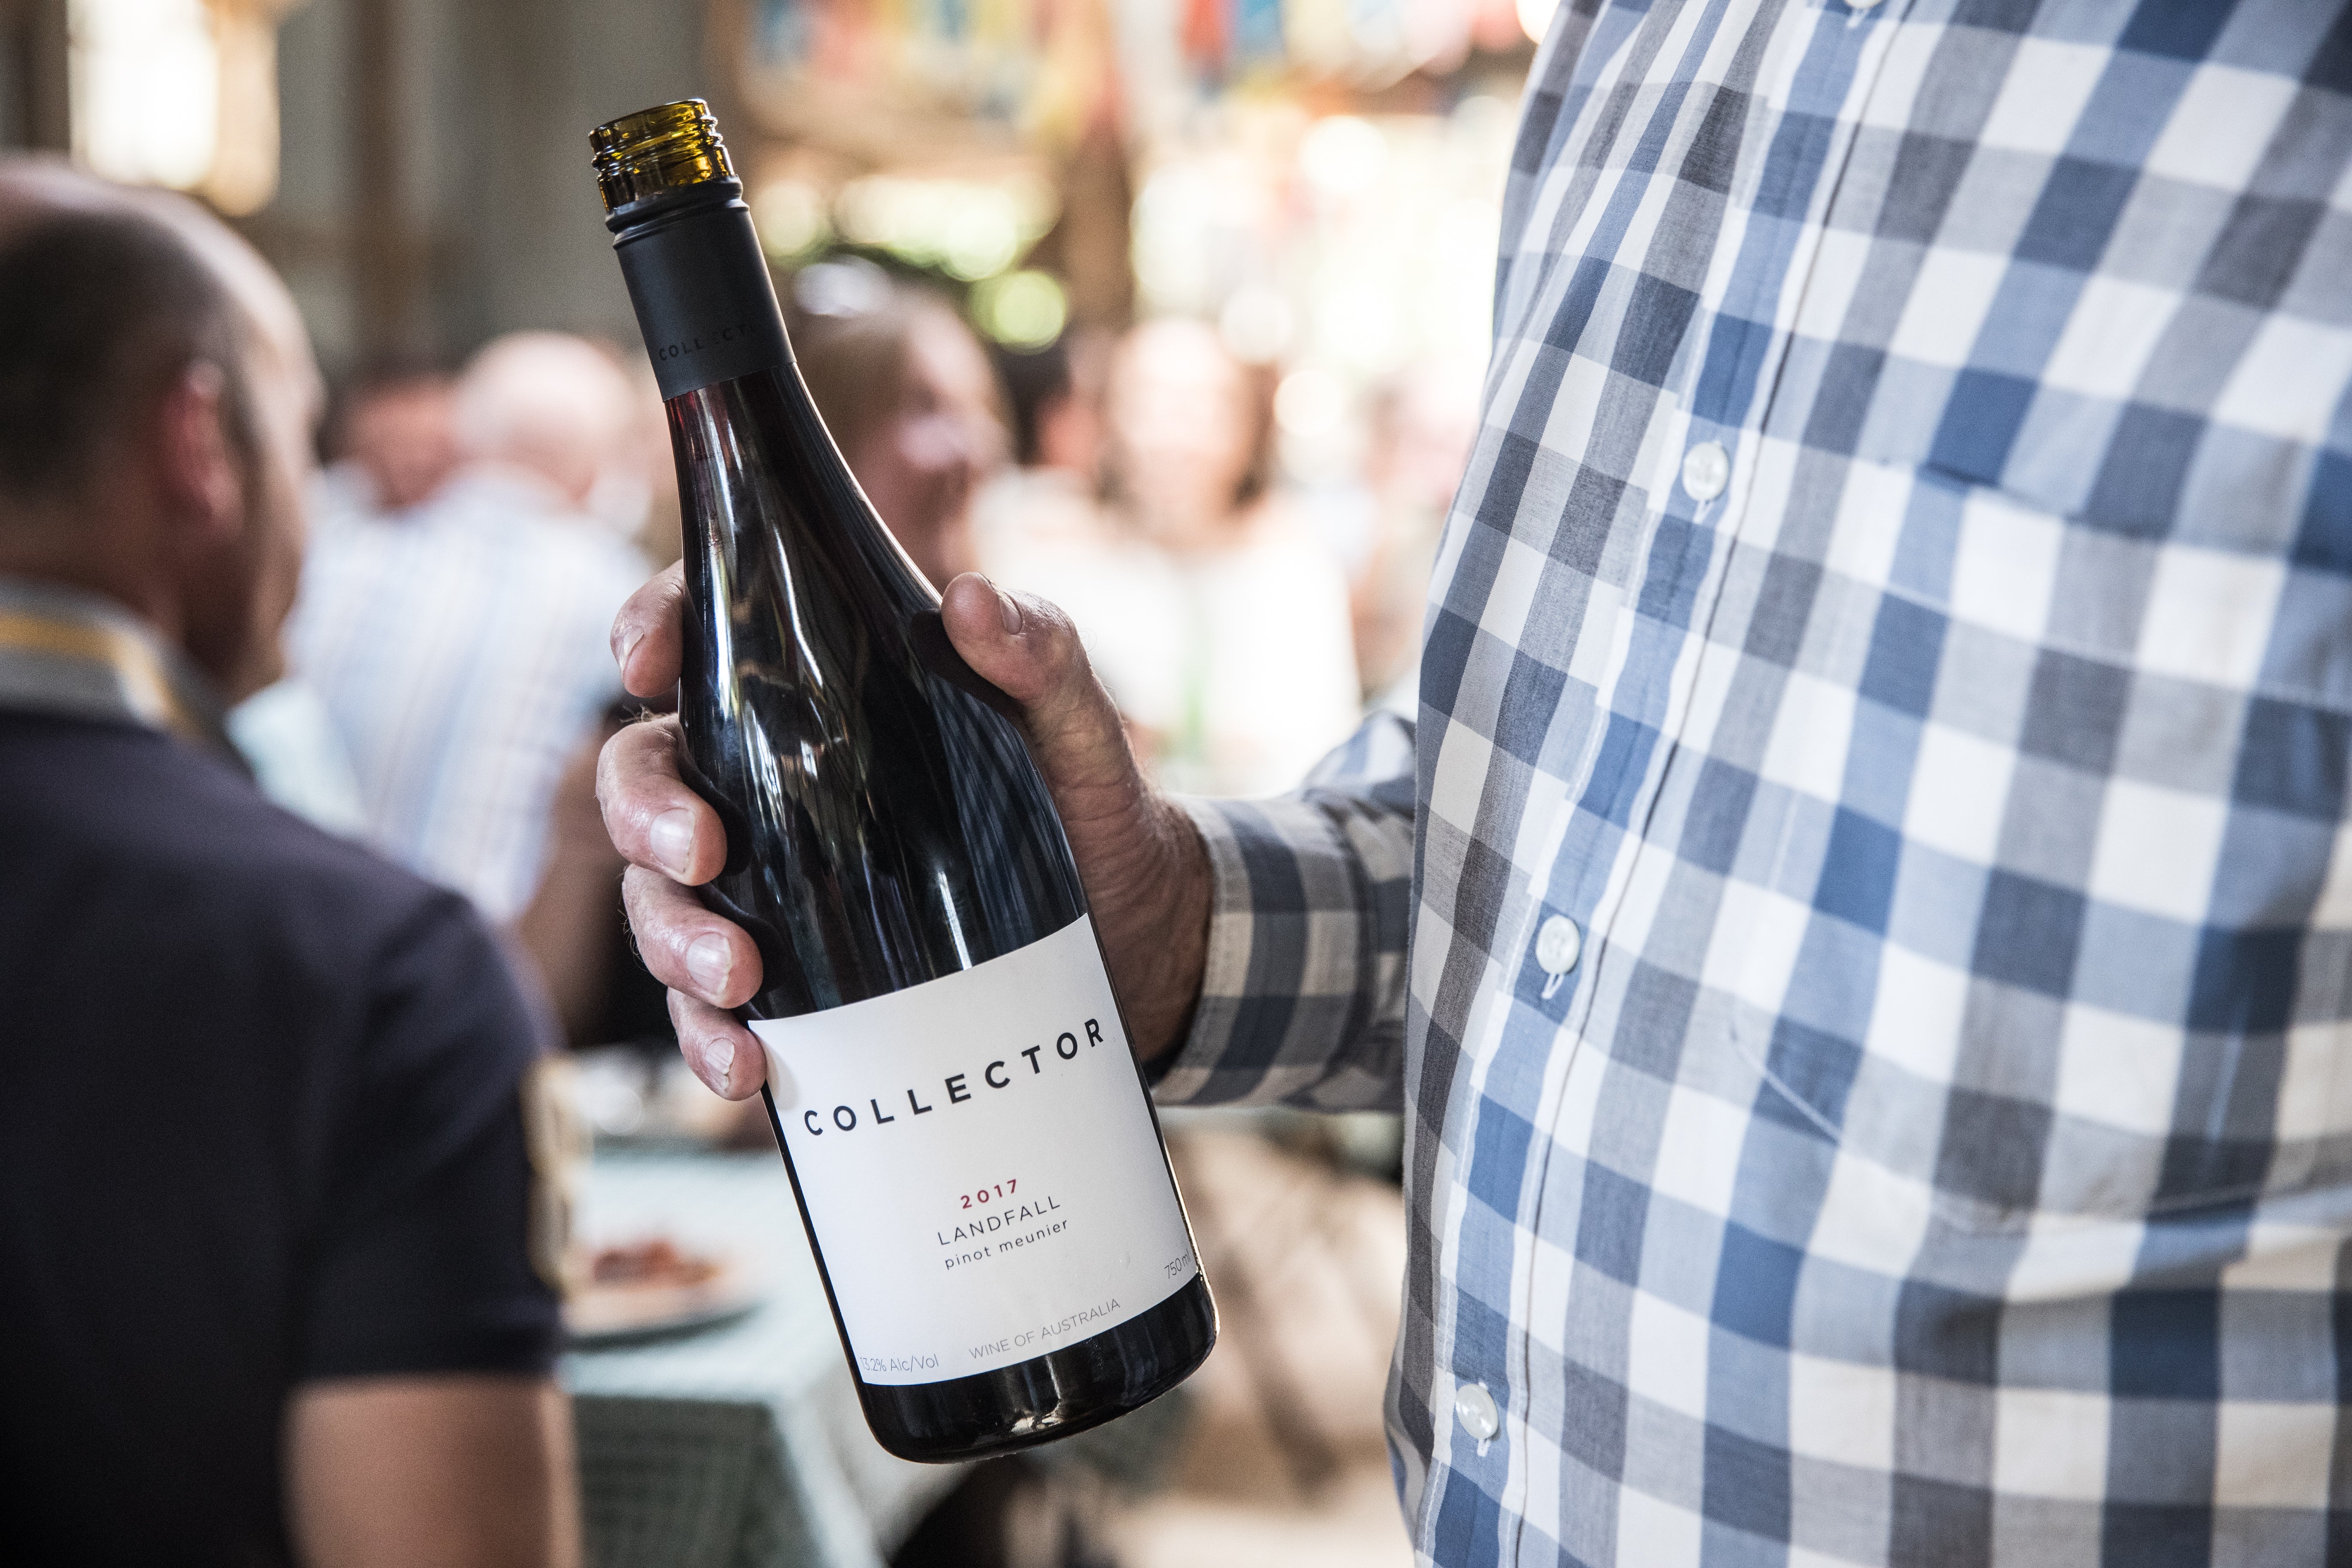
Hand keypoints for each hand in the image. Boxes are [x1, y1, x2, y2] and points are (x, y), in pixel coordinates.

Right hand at [595, 563, 1211, 1100]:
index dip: (650, 632)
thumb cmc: (1087, 802)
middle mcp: (770, 787)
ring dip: (676, 942)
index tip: (646, 664)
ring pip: (662, 901)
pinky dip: (709, 1037)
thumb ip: (1041, 651)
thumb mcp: (1074, 723)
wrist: (1131, 928)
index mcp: (818, 698)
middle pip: (648, 779)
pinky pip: (711, 1008)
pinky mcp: (794, 978)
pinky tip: (747, 1065)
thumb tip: (974, 602)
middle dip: (649, 817)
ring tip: (739, 979)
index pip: (705, 638)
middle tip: (704, 854)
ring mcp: (771, 886)